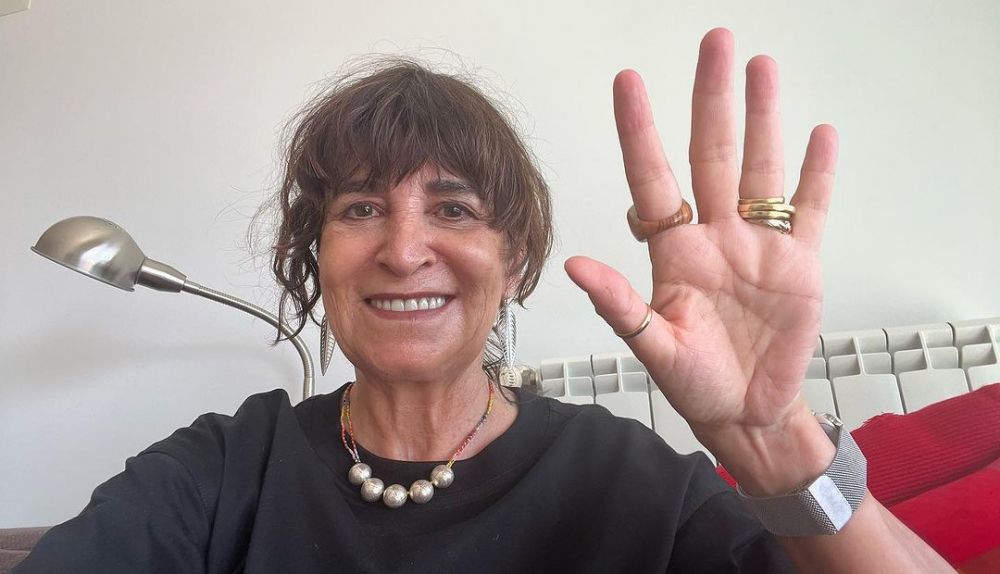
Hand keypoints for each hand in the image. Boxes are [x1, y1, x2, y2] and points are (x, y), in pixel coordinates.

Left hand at [565, 28, 838, 491]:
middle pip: (711, 154)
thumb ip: (620, 306)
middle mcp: (713, 235)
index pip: (652, 178)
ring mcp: (759, 244)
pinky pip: (809, 209)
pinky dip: (816, 175)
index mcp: (672, 252)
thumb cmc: (695, 383)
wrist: (747, 412)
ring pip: (760, 168)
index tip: (627, 81)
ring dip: (763, 118)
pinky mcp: (800, 263)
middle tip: (714, 42)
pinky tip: (818, 135)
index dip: (639, 132)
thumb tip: (575, 266)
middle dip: (711, 99)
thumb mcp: (653, 349)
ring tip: (761, 67)